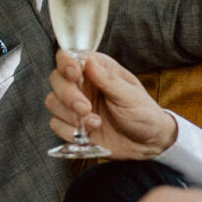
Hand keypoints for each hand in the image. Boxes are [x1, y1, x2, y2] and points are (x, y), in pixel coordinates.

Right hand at [48, 50, 177, 156]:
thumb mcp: (130, 95)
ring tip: (96, 122)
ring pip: (53, 102)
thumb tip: (89, 60)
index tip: (74, 73)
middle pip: (57, 80)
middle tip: (86, 108)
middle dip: (68, 95)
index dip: (65, 63)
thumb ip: (107, 79)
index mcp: (97, 70)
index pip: (70, 57)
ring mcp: (75, 106)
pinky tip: (90, 133)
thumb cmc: (143, 114)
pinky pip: (56, 124)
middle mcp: (83, 85)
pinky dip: (70, 131)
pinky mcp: (73, 125)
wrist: (147, 144)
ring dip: (70, 115)